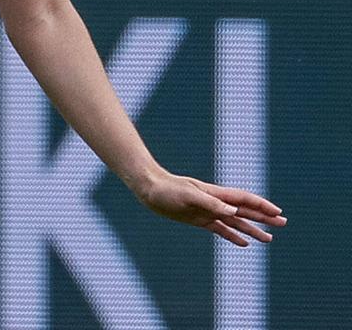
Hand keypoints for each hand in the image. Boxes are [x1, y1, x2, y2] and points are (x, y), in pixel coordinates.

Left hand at [134, 173, 284, 246]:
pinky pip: (221, 230)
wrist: (149, 190)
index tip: (278, 212)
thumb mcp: (188, 195)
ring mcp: (208, 212)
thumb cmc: (168, 189)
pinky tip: (244, 243)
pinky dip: (233, 236)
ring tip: (269, 239)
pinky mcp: (199, 220)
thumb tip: (233, 211)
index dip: (262, 205)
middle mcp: (216, 203)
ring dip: (253, 229)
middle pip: (245, 211)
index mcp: (216, 194)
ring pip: (236, 222)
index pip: (245, 200)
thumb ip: (211, 203)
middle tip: (283, 223)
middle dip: (264, 217)